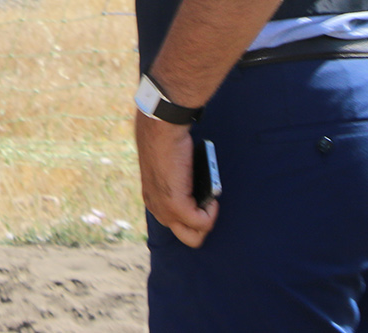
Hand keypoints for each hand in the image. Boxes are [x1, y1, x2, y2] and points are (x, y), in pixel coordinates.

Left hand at [135, 114, 216, 246]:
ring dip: (208, 219)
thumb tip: (200, 196)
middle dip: (203, 222)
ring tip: (211, 199)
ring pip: (193, 237)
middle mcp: (157, 209)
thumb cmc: (170, 145)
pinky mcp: (176, 206)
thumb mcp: (174, 171)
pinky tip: (213, 199)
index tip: (204, 199)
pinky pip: (202, 224)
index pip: (177, 225)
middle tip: (210, 202)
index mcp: (154, 200)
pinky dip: (212, 213)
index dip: (196, 214)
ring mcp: (165, 210)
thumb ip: (182, 186)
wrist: (162, 131)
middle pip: (185, 236)